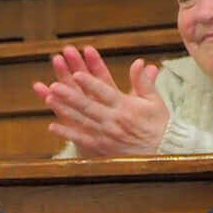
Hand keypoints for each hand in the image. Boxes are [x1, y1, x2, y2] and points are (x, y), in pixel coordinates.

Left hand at [32, 46, 169, 155]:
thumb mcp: (153, 100)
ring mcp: (106, 134)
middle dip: (70, 95)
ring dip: (65, 110)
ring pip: (82, 120)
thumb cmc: (157, 123)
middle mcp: (114, 120)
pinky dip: (67, 134)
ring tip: (49, 99)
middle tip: (55, 86)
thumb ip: (143, 81)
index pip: (105, 92)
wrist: (163, 151)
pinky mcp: (102, 147)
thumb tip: (140, 62)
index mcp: (126, 106)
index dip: (90, 83)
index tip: (77, 74)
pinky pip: (81, 140)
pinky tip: (52, 126)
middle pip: (88, 106)